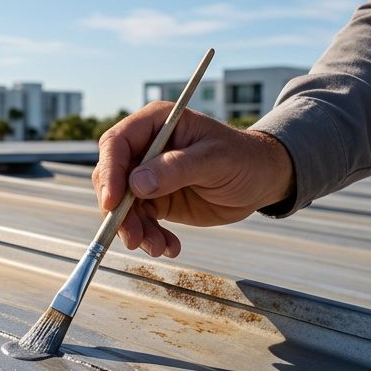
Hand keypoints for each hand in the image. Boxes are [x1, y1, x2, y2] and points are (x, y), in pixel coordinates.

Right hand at [91, 101, 295, 257]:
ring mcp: (148, 175)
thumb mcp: (215, 159)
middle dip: (119, 211)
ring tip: (158, 247)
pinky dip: (151, 237)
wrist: (261, 181)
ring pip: (123, 206)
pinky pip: (141, 221)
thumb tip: (137, 183)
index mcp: (156, 123)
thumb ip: (177, 169)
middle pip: (113, 178)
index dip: (109, 173)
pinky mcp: (156, 199)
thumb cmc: (243, 158)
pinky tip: (170, 247)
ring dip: (135, 230)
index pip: (116, 144)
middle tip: (133, 237)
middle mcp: (146, 148)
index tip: (112, 203)